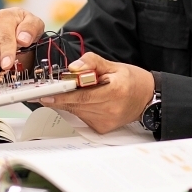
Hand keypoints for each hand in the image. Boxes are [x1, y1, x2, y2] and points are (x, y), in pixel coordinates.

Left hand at [39, 52, 154, 133]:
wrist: (147, 98)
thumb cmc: (131, 80)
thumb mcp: (114, 65)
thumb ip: (92, 62)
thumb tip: (73, 67)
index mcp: (115, 90)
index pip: (82, 95)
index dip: (62, 96)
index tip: (45, 95)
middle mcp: (110, 109)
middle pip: (76, 104)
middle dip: (60, 97)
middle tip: (46, 91)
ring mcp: (106, 121)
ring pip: (77, 111)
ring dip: (70, 102)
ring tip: (72, 92)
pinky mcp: (102, 129)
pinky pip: (82, 118)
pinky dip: (79, 109)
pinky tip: (86, 101)